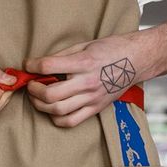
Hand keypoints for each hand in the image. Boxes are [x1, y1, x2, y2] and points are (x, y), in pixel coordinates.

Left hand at [24, 35, 139, 127]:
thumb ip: (62, 56)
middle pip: (49, 94)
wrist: (137, 60)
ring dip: (41, 105)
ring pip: (57, 110)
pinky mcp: (96, 108)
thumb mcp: (85, 45)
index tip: (28, 65)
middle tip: (31, 84)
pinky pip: (71, 121)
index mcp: (84, 62)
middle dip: (33, 90)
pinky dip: (56, 118)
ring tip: (38, 97)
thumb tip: (39, 64)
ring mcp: (92, 98)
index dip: (32, 65)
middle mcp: (87, 82)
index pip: (48, 66)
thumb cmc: (111, 49)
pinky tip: (53, 109)